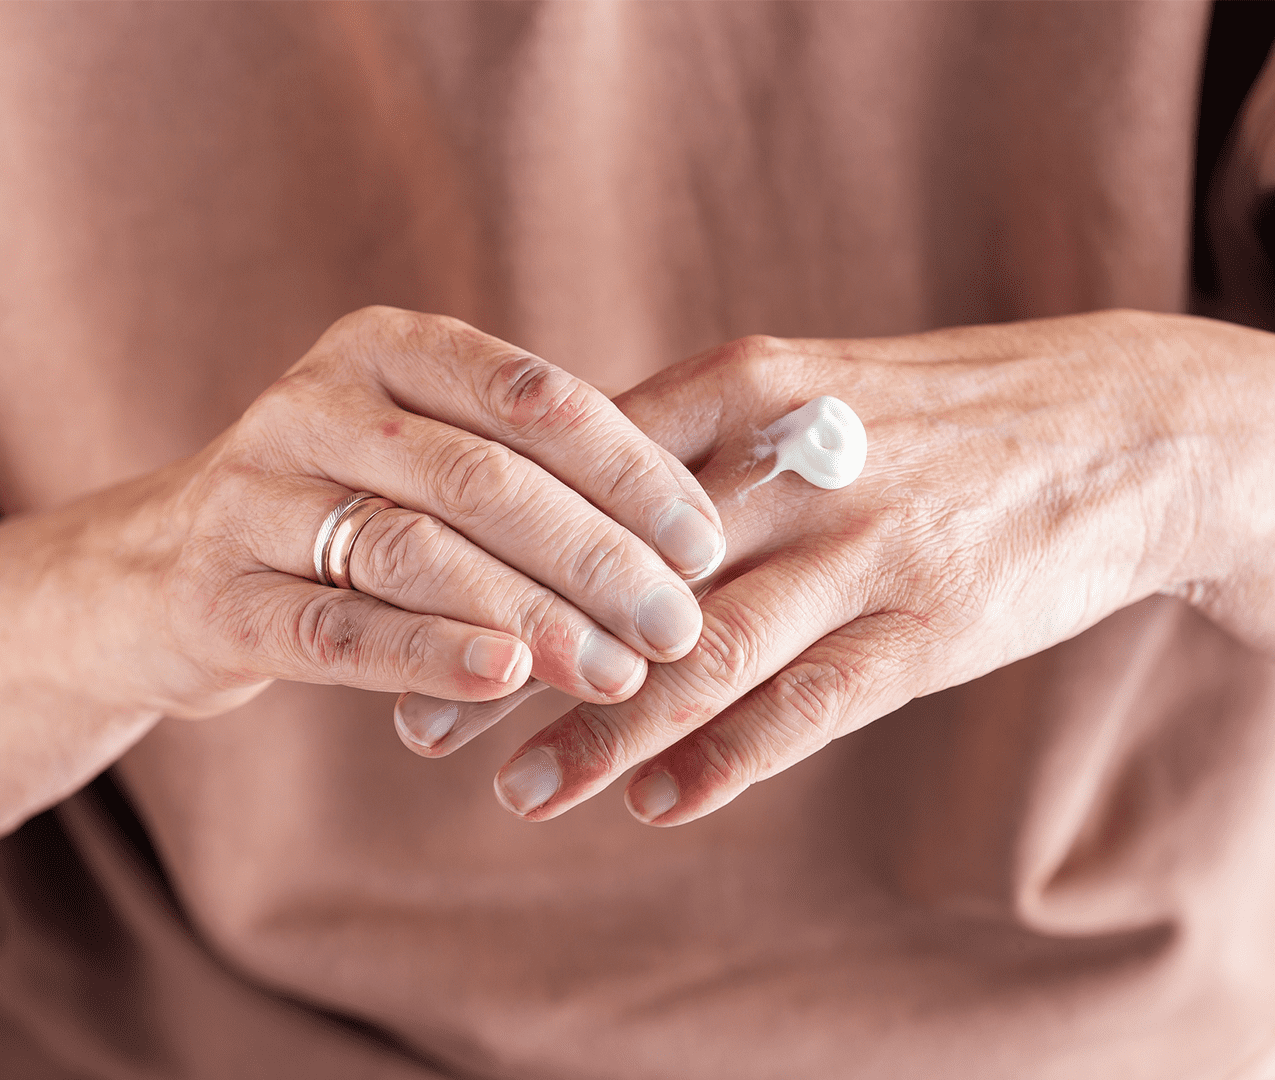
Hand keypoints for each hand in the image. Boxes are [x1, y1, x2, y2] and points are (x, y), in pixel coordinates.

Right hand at [0, 307, 723, 827]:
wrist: (158, 569)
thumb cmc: (341, 508)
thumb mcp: (422, 453)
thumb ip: (526, 469)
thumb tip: (688, 538)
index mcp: (384, 349)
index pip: (533, 397)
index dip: (631, 471)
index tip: (705, 543)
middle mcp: (312, 404)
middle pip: (483, 478)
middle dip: (598, 558)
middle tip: (677, 626)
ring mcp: (251, 497)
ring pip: (416, 551)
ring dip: (533, 615)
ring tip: (617, 670)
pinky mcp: (215, 596)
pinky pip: (338, 629)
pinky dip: (431, 654)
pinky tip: (507, 679)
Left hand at [474, 310, 1274, 824]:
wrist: (1111, 425)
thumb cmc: (933, 411)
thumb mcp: (807, 387)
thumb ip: (696, 436)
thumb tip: (572, 495)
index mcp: (745, 385)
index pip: (584, 481)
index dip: (490, 553)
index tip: (411, 614)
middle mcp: (790, 467)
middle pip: (621, 578)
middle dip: (514, 656)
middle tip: (420, 725)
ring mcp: (862, 550)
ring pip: (703, 653)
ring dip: (601, 730)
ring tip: (516, 789)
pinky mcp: (928, 628)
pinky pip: (810, 707)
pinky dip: (727, 760)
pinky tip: (655, 804)